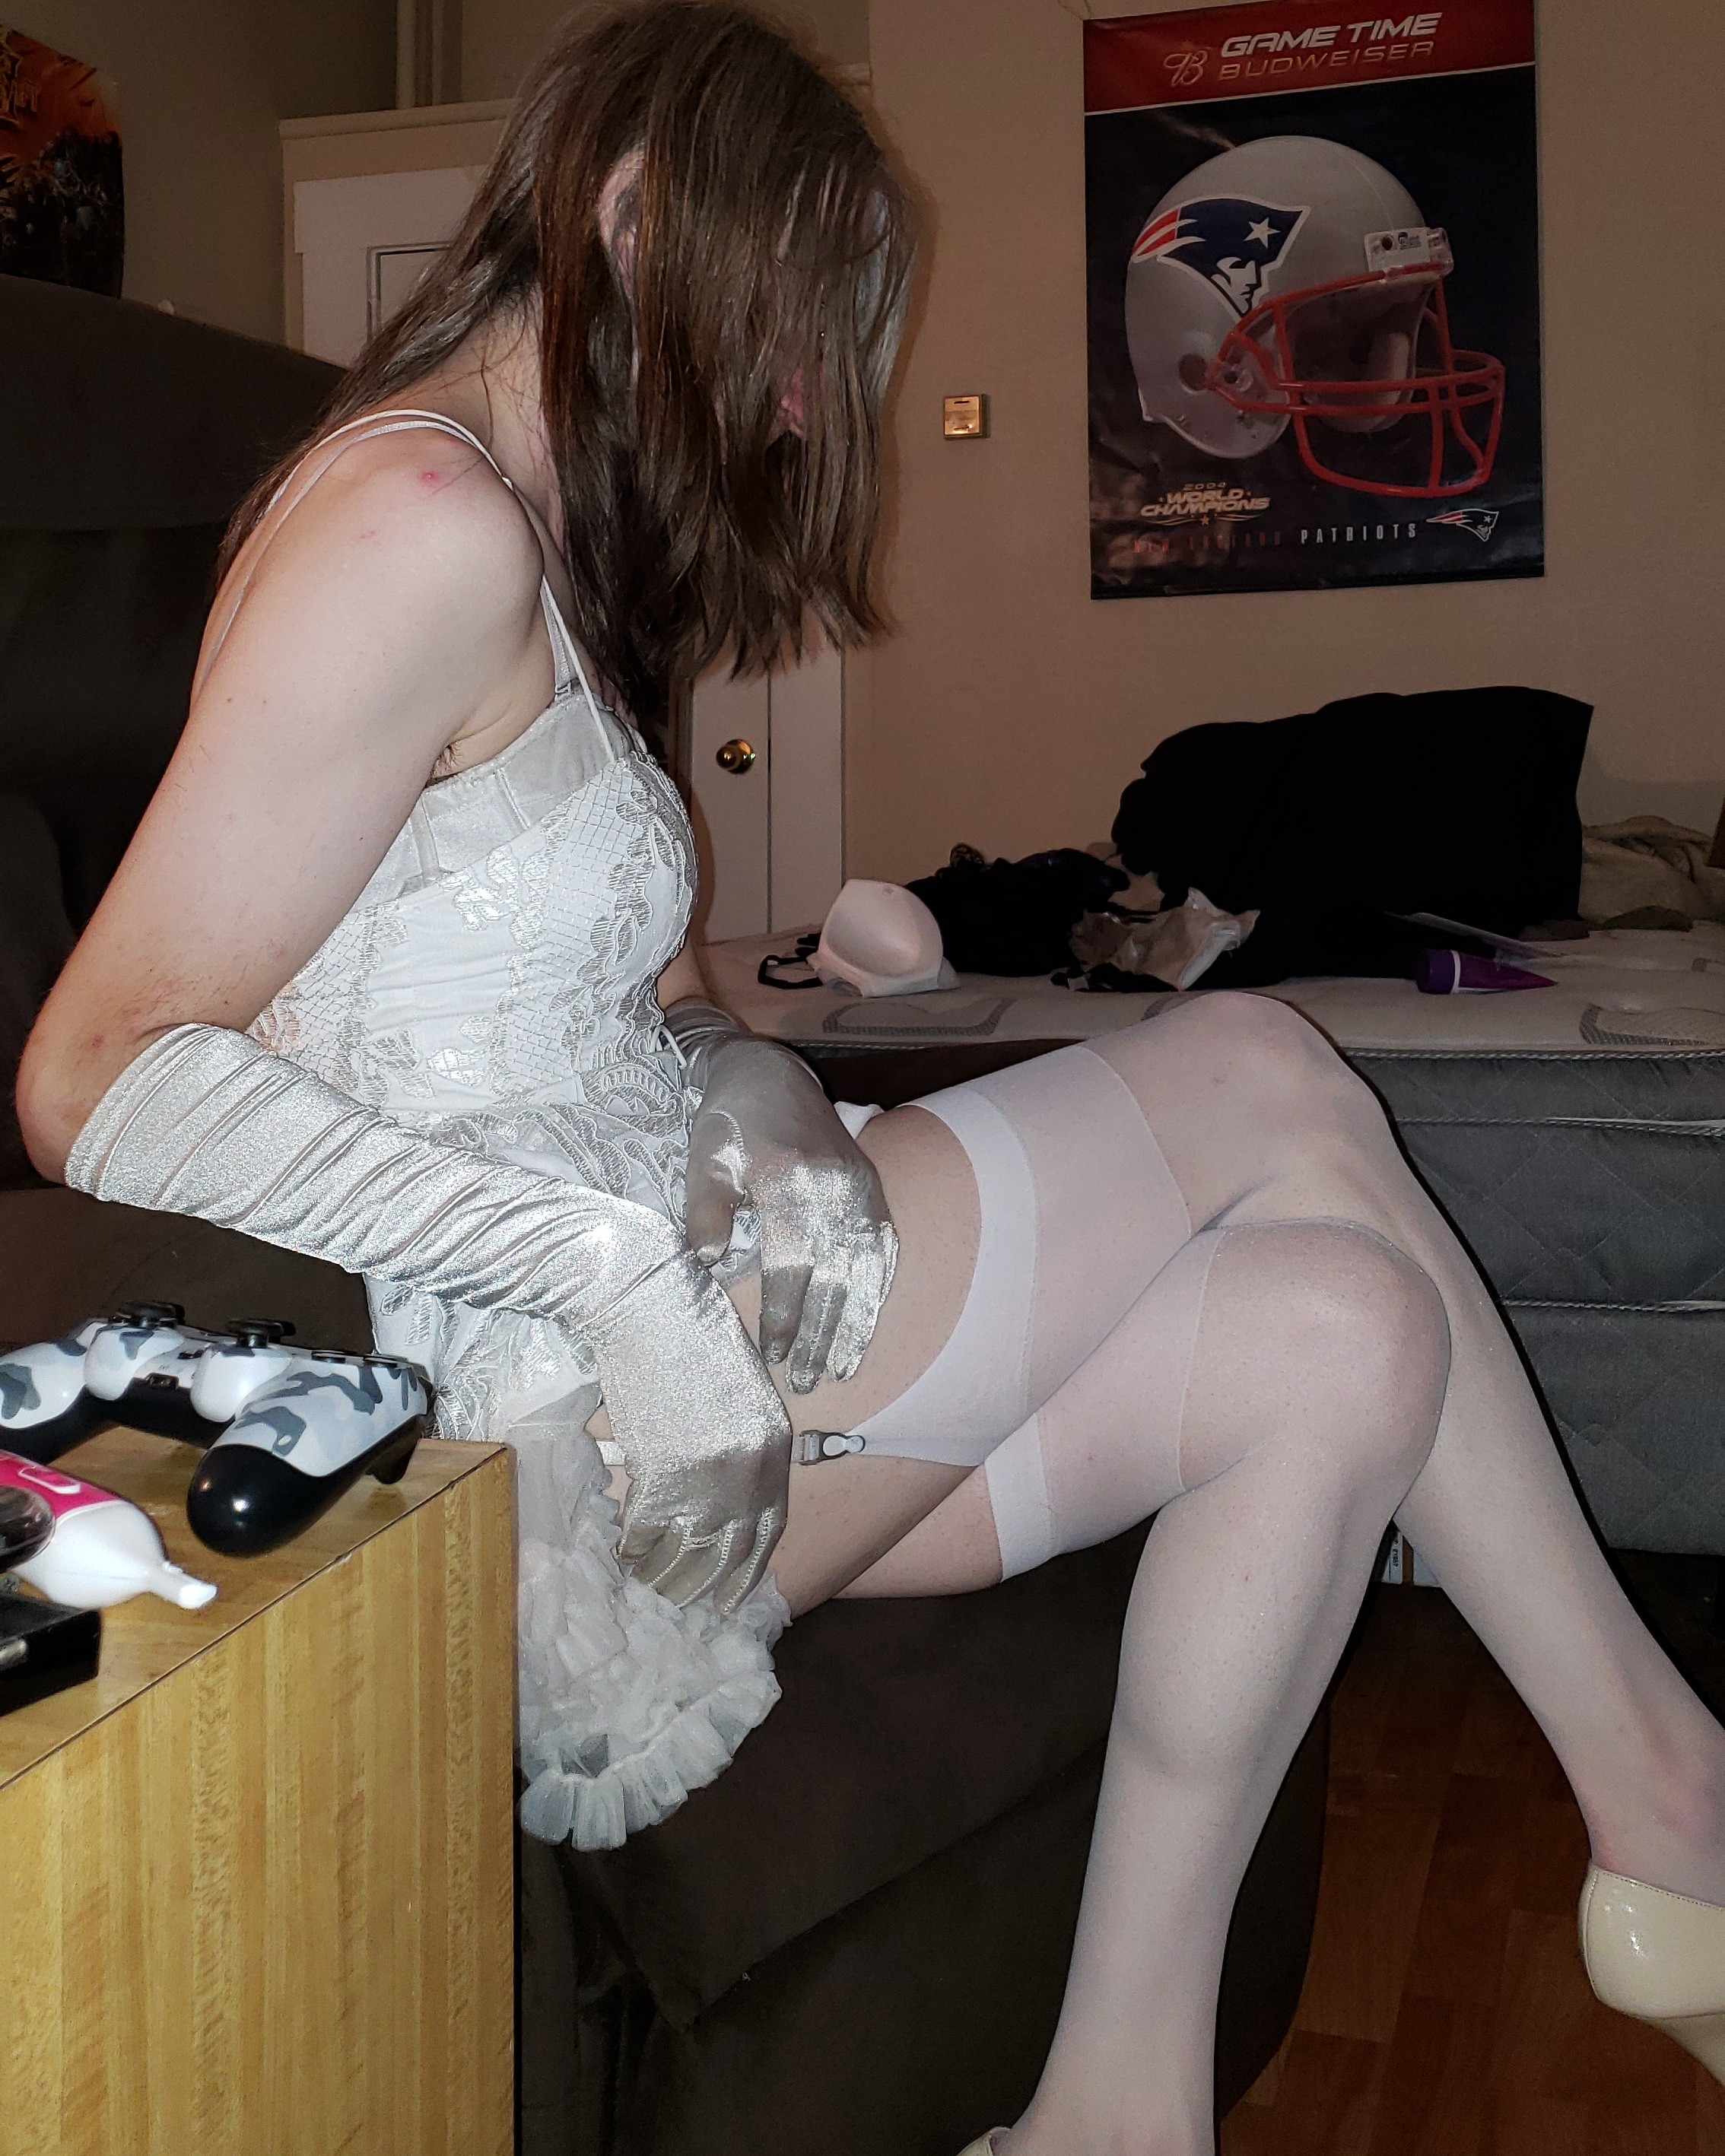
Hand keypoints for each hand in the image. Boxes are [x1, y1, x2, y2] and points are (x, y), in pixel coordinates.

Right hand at [588, 1243, 792, 1610]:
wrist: (649, 1307)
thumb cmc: (690, 1335)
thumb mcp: (739, 1391)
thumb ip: (742, 1444)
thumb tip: (723, 1492)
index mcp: (775, 1447)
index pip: (769, 1529)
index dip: (748, 1568)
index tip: (730, 1593)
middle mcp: (750, 1474)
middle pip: (730, 1555)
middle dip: (704, 1585)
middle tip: (682, 1598)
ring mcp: (706, 1482)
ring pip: (687, 1557)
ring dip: (664, 1577)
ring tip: (647, 1579)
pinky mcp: (661, 1482)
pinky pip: (643, 1538)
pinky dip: (631, 1551)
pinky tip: (623, 1551)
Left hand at [682, 1035, 897, 1392]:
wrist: (771, 1072)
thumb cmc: (729, 1121)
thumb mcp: (704, 1162)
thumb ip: (706, 1214)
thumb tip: (708, 1264)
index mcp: (790, 1183)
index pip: (792, 1266)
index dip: (783, 1315)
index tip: (772, 1355)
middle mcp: (835, 1190)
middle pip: (833, 1278)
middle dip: (820, 1335)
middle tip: (805, 1381)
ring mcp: (861, 1191)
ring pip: (865, 1271)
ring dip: (854, 1324)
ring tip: (839, 1370)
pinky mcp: (873, 1189)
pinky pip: (884, 1250)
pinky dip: (878, 1290)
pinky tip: (867, 1323)